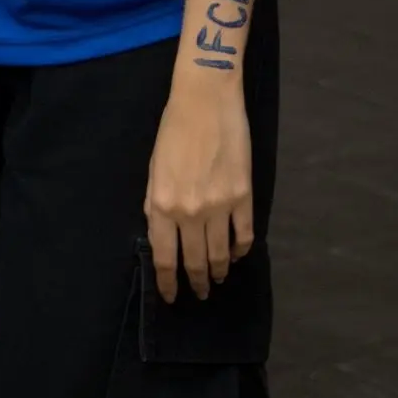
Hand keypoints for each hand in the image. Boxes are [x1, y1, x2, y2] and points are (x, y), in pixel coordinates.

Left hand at [143, 71, 252, 302]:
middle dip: (196, 282)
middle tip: (201, 293)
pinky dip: (240, 250)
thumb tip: (161, 231)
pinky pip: (243, 235)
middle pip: (194, 261)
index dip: (168, 282)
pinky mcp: (243, 197)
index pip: (164, 256)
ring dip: (219, 270)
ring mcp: (219, 206)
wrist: (205, 101)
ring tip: (218, 278)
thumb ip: (156, 202)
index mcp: (161, 204)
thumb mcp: (153, 168)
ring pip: (219, 254)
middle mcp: (189, 212)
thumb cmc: (173, 129)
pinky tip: (236, 254)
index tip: (172, 296)